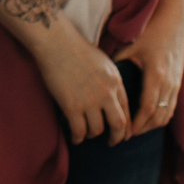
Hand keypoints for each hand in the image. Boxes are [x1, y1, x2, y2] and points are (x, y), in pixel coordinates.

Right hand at [33, 17, 132, 144]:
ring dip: (92, 134)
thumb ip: (109, 79)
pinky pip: (79, 130)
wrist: (55, 41)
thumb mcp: (102, 61)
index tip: (124, 132)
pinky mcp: (71, 106)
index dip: (127, 124)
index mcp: (115, 81)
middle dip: (117, 137)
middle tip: (113, 142)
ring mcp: (89, 100)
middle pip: (118, 124)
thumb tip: (110, 96)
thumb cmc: (75, 47)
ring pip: (97, 129)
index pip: (127, 109)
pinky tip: (75, 138)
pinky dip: (78, 138)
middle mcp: (106, 93)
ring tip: (87, 134)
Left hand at [115, 9, 183, 137]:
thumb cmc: (150, 30)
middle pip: (157, 117)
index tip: (122, 132)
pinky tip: (148, 119)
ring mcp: (176, 84)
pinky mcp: (179, 83)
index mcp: (155, 75)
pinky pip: (172, 108)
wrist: (174, 20)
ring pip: (166, 115)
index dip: (135, 124)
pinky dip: (161, 118)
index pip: (146, 109)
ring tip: (134, 130)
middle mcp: (169, 83)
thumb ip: (117, 62)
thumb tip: (100, 77)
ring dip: (152, 126)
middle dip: (142, 130)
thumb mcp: (131, 45)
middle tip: (124, 136)